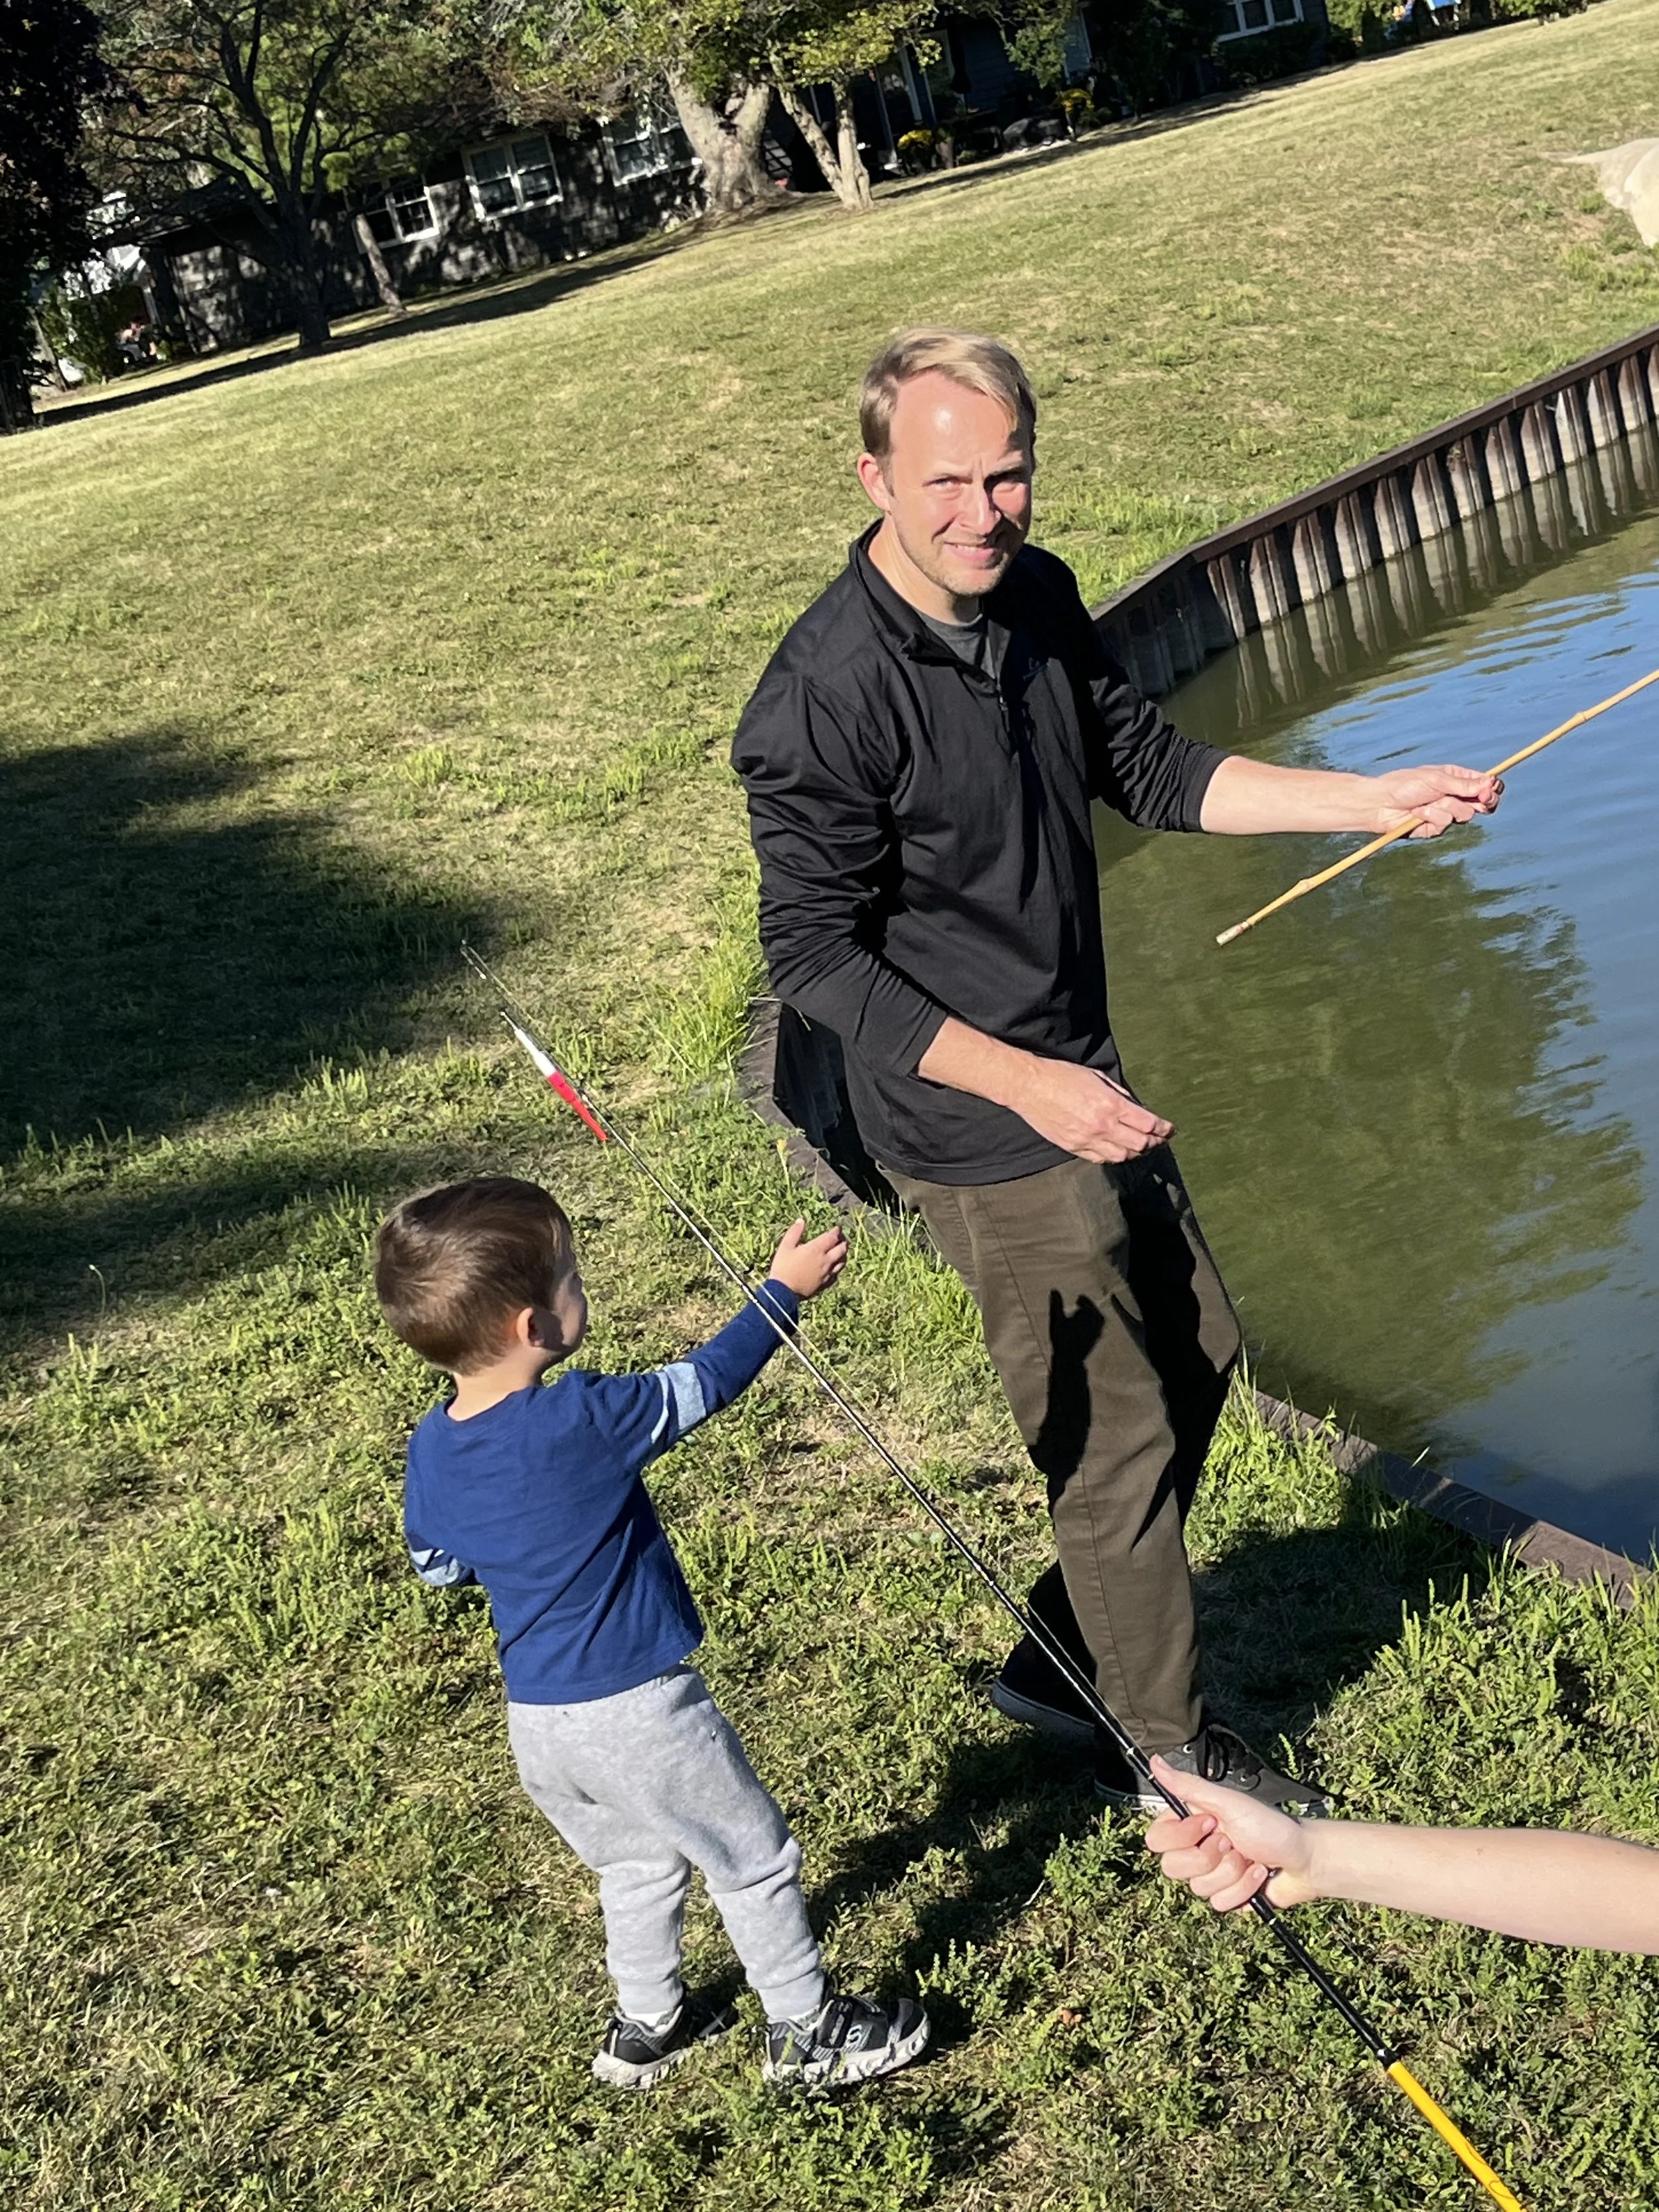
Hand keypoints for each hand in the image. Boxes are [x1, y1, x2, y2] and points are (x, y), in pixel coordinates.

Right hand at [768, 1218, 848, 1299]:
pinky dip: (838, 1268)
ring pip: (842, 1262)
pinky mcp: (825, 1284)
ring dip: (843, 1254)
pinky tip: (835, 1267)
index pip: (833, 1237)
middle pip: (842, 1249)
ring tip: (841, 1251)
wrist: (784, 1292)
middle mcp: (825, 1260)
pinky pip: (837, 1274)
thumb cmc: (783, 1268)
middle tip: (841, 1238)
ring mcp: (827, 1273)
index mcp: (816, 1249)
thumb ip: (794, 1232)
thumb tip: (801, 1221)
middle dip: (843, 1241)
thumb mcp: (785, 1247)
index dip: (837, 1231)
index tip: (837, 1228)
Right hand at [1009, 1056, 1171, 1163]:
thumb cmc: (1062, 1076)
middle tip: (1161, 1139)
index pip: (1148, 1124)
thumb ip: (1120, 1095)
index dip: (1164, 1129)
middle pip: (1140, 1144)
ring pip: (1122, 1156)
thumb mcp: (1097, 1077)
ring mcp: (1087, 1139)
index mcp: (1110, 1105)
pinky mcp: (1073, 1147)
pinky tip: (1118, 1150)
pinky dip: (1114, 1156)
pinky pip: (1100, 1159)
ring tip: (1141, 1146)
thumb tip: (1137, 1108)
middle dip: (1156, 1142)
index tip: (1170, 1129)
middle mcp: (1102, 1126)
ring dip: (1136, 1152)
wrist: (1029, 1086)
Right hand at [1142, 1756, 1319, 1910]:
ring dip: (1231, 1873)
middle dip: (1209, 1857)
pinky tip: (1257, 1875)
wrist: (1305, 1860)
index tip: (1211, 1823)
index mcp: (1192, 1823)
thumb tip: (1155, 1762)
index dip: (1182, 1835)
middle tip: (1232, 1842)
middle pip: (1172, 1867)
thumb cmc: (1272, 1826)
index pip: (1157, 1839)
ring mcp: (1212, 1874)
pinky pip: (1219, 1903)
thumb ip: (1189, 1786)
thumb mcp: (1229, 1803)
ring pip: (1198, 1887)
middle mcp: (1198, 1847)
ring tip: (1251, 1859)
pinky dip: (1243, 1890)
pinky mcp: (1226, 1895)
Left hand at [1371, 764, 1502, 840]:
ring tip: (1427, 802)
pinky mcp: (1435, 828)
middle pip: (1483, 803)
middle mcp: (1454, 796)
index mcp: (1456, 779)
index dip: (1492, 789)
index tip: (1491, 789)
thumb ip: (1462, 785)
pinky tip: (1417, 813)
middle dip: (1483, 802)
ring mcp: (1446, 813)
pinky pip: (1445, 824)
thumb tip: (1490, 784)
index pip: (1484, 785)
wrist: (1379, 804)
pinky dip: (1431, 817)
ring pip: (1465, 814)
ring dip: (1447, 807)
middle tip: (1481, 800)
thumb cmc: (1404, 785)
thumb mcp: (1435, 780)